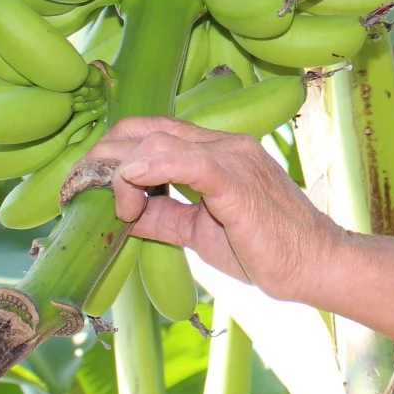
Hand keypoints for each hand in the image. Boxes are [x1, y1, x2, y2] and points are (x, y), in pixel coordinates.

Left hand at [90, 116, 346, 302]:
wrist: (314, 265)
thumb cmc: (265, 250)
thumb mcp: (199, 232)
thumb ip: (164, 216)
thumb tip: (122, 213)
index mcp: (215, 151)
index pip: (149, 131)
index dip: (110, 153)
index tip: (88, 188)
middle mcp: (223, 143)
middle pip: (142, 129)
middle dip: (100, 158)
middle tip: (79, 194)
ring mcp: (232, 156)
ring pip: (155, 141)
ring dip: (118, 173)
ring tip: (117, 211)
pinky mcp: (237, 179)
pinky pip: (185, 160)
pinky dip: (149, 167)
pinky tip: (130, 187)